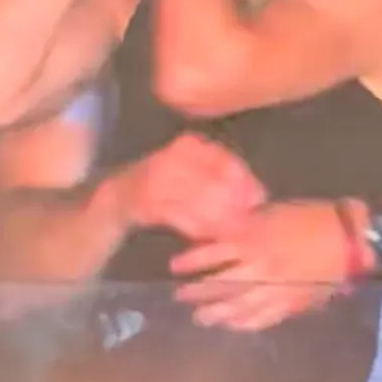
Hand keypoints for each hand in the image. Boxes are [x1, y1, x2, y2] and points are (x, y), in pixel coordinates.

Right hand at [119, 132, 265, 239]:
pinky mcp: (147, 203)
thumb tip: (261, 196)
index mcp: (190, 144)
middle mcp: (173, 157)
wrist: (121, 193)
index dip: (246, 184)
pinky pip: (181, 218)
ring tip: (230, 234)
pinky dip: (196, 229)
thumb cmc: (168, 182)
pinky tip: (206, 237)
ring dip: (218, 222)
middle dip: (234, 207)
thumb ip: (227, 178)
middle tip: (245, 224)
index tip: (258, 202)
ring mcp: (158, 180)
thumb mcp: (197, 170)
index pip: (227, 162)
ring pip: (200, 203)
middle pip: (215, 184)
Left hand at [170, 200, 351, 330]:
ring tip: (199, 317)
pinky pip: (262, 318)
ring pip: (238, 305)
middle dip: (197, 292)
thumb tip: (221, 233)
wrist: (346, 239)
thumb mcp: (270, 213)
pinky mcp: (291, 303)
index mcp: (252, 240)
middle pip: (220, 284)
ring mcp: (275, 289)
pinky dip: (244, 323)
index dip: (191, 261)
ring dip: (215, 312)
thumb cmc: (309, 218)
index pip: (211, 253)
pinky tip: (231, 325)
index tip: (174, 266)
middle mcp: (259, 267)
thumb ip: (245, 226)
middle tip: (179, 296)